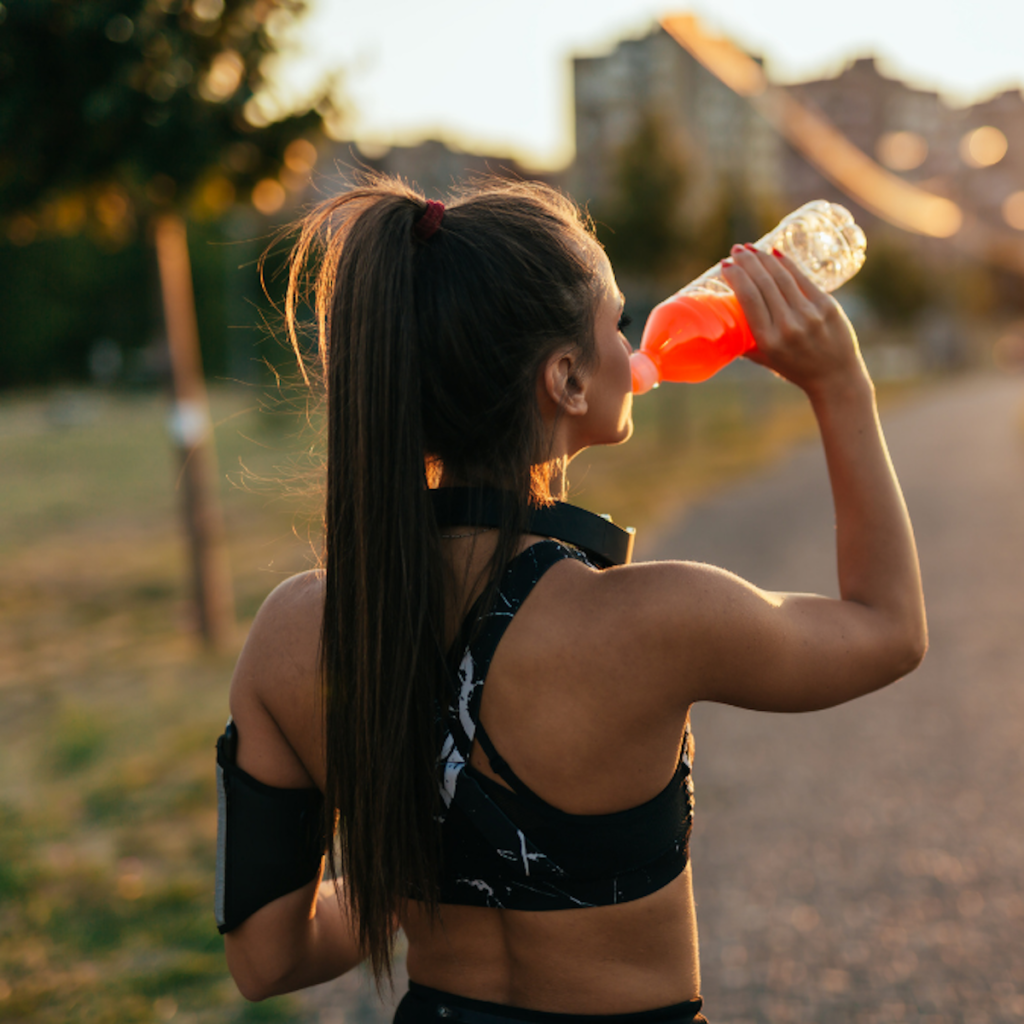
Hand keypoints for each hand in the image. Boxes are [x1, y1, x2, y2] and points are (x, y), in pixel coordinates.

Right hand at [721, 244, 868, 397]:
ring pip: (782, 277)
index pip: (749, 298)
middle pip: (763, 283)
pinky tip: (775, 253)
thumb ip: (745, 343)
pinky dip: (787, 263)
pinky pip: (803, 278)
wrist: (836, 378)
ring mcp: (810, 314)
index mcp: (769, 340)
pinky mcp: (827, 306)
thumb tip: (723, 324)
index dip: (736, 277)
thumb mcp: (765, 360)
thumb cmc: (795, 369)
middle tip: (736, 250)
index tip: (725, 265)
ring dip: (763, 258)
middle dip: (747, 262)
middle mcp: (788, 326)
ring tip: (751, 249)